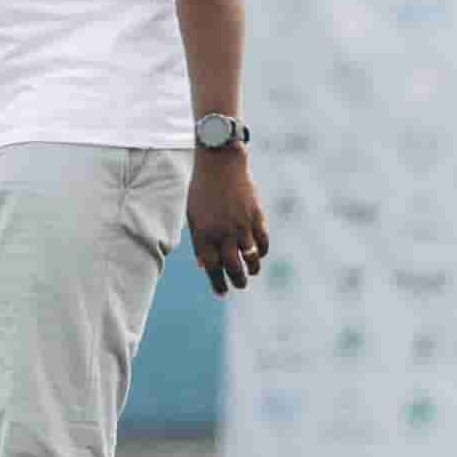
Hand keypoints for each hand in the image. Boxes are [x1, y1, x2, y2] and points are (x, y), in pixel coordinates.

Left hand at [187, 149, 268, 294]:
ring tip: (250, 274)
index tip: (222, 293)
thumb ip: (199, 241)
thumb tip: (203, 265)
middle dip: (237, 281)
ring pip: (250, 258)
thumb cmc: (202, 189)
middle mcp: (222, 234)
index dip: (218, 283)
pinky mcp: (255, 217)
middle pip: (233, 267)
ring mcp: (241, 226)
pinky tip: (258, 255)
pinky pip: (262, 242)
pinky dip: (261, 252)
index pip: (212, 268)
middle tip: (239, 286)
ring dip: (251, 270)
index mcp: (204, 235)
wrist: (220, 164)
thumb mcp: (194, 216)